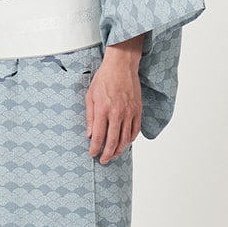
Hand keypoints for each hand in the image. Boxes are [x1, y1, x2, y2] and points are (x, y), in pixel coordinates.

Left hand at [85, 48, 141, 163]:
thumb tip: (90, 134)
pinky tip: (125, 143)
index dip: (95, 148)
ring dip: (119, 150)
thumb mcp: (90, 96)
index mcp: (103, 109)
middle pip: (113, 141)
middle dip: (107, 154)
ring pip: (126, 139)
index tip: (92, 154)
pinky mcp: (138, 110)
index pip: (99, 136)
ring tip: (113, 155)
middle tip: (103, 160)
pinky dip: (130, 139)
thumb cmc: (104, 79)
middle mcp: (117, 113)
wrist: (121, 66)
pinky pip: (135, 130)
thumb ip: (90, 117)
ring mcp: (129, 112)